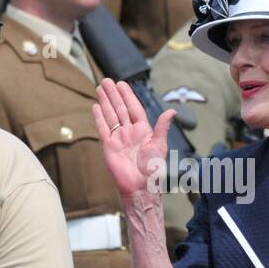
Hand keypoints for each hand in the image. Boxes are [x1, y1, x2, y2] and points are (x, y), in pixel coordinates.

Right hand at [93, 79, 174, 199]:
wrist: (139, 187)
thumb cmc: (153, 169)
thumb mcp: (160, 146)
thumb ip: (163, 127)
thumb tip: (172, 111)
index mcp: (143, 130)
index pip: (134, 108)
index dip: (128, 96)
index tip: (121, 84)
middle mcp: (130, 132)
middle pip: (120, 109)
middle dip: (113, 94)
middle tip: (106, 81)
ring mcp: (118, 138)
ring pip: (110, 116)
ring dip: (105, 102)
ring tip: (100, 88)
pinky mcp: (109, 146)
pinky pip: (103, 128)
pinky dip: (99, 117)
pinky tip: (96, 106)